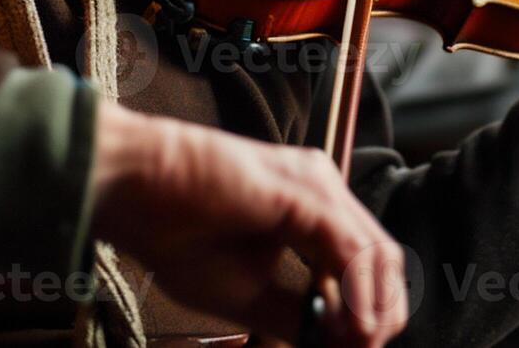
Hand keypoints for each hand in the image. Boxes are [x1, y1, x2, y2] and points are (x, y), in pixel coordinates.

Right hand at [90, 101, 407, 346]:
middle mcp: (324, 191)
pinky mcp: (305, 193)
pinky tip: (350, 327)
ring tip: (352, 343)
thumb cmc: (174, 230)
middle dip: (378, 319)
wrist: (134, 187)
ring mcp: (318, 187)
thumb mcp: (245, 293)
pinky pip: (352, 249)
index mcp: (312, 210)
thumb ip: (295, 314)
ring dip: (374, 313)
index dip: (370, 316)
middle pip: (384, 262)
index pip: (368, 265)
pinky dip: (359, 295)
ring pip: (379, 256)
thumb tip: (341, 342)